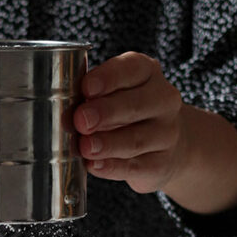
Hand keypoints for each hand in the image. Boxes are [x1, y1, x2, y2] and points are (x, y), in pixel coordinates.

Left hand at [73, 52, 185, 195]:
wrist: (169, 147)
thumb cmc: (129, 115)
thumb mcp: (114, 95)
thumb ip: (92, 100)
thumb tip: (67, 115)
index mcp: (148, 74)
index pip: (132, 69)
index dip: (108, 78)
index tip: (86, 88)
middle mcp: (163, 101)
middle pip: (135, 105)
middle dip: (105, 113)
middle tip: (81, 120)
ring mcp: (166, 134)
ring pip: (136, 139)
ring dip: (107, 143)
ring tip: (85, 147)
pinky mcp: (161, 164)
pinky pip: (135, 167)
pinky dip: (112, 167)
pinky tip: (95, 165)